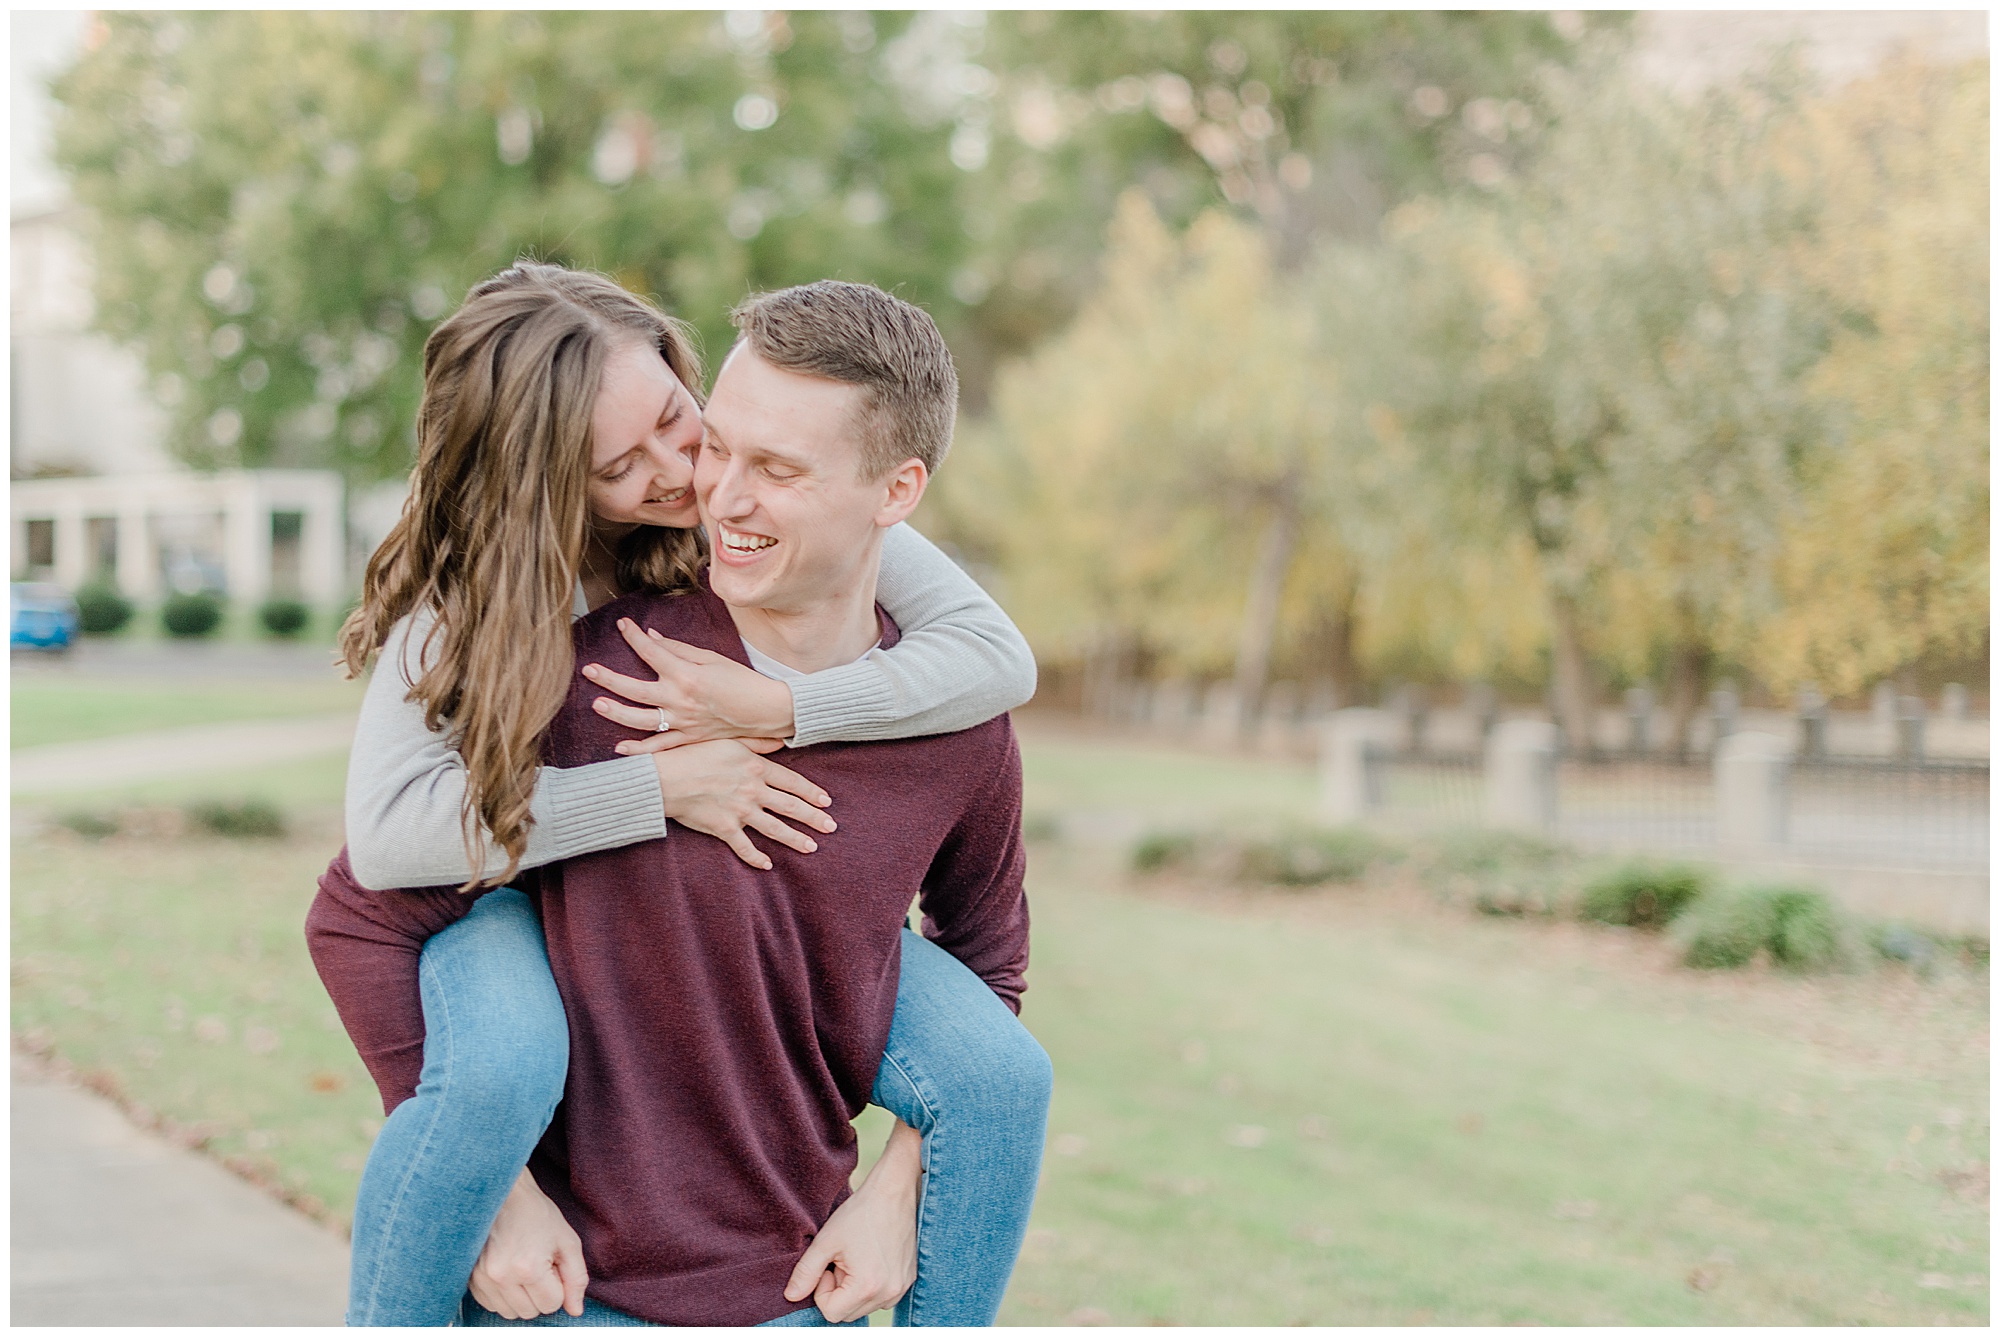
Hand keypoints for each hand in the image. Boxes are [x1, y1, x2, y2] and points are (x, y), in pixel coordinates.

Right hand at [468, 1169, 588, 1320]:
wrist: (504, 1194)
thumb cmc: (537, 1215)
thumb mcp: (567, 1242)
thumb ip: (576, 1279)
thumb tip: (576, 1310)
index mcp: (528, 1268)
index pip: (552, 1304)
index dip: (558, 1286)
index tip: (552, 1264)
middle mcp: (501, 1277)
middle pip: (531, 1312)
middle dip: (541, 1294)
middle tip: (539, 1264)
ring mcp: (482, 1278)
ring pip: (510, 1313)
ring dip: (522, 1298)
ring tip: (523, 1267)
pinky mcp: (470, 1278)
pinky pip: (492, 1305)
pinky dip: (504, 1295)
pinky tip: (509, 1271)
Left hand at [582, 618, 796, 751]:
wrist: (767, 711)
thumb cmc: (742, 681)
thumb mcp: (712, 658)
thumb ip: (678, 649)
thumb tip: (651, 637)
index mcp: (686, 674)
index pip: (651, 652)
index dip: (633, 636)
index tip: (622, 625)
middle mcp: (680, 700)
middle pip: (635, 689)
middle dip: (609, 678)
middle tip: (588, 670)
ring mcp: (682, 722)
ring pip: (640, 720)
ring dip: (616, 713)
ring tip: (597, 704)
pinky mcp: (688, 739)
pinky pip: (659, 747)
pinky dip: (639, 750)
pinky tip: (620, 749)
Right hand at [652, 739, 835, 870]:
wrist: (666, 778)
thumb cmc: (693, 755)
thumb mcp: (728, 741)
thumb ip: (757, 743)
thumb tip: (781, 740)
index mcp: (756, 768)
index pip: (793, 782)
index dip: (811, 793)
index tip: (826, 801)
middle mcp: (754, 791)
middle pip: (791, 807)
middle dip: (814, 818)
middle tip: (831, 826)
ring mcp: (741, 811)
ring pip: (776, 829)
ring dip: (796, 839)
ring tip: (812, 847)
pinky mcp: (725, 829)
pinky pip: (746, 847)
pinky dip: (757, 858)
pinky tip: (768, 864)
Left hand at [784, 1120, 922, 1322]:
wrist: (894, 1193)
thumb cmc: (861, 1213)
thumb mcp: (826, 1241)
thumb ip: (806, 1272)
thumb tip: (791, 1296)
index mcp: (867, 1286)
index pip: (831, 1312)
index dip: (822, 1290)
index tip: (828, 1265)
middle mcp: (888, 1293)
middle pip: (848, 1313)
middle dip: (838, 1291)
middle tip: (841, 1261)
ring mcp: (901, 1288)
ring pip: (864, 1306)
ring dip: (854, 1289)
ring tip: (856, 1258)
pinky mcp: (908, 1280)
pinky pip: (881, 1297)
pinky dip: (870, 1285)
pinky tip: (870, 1259)